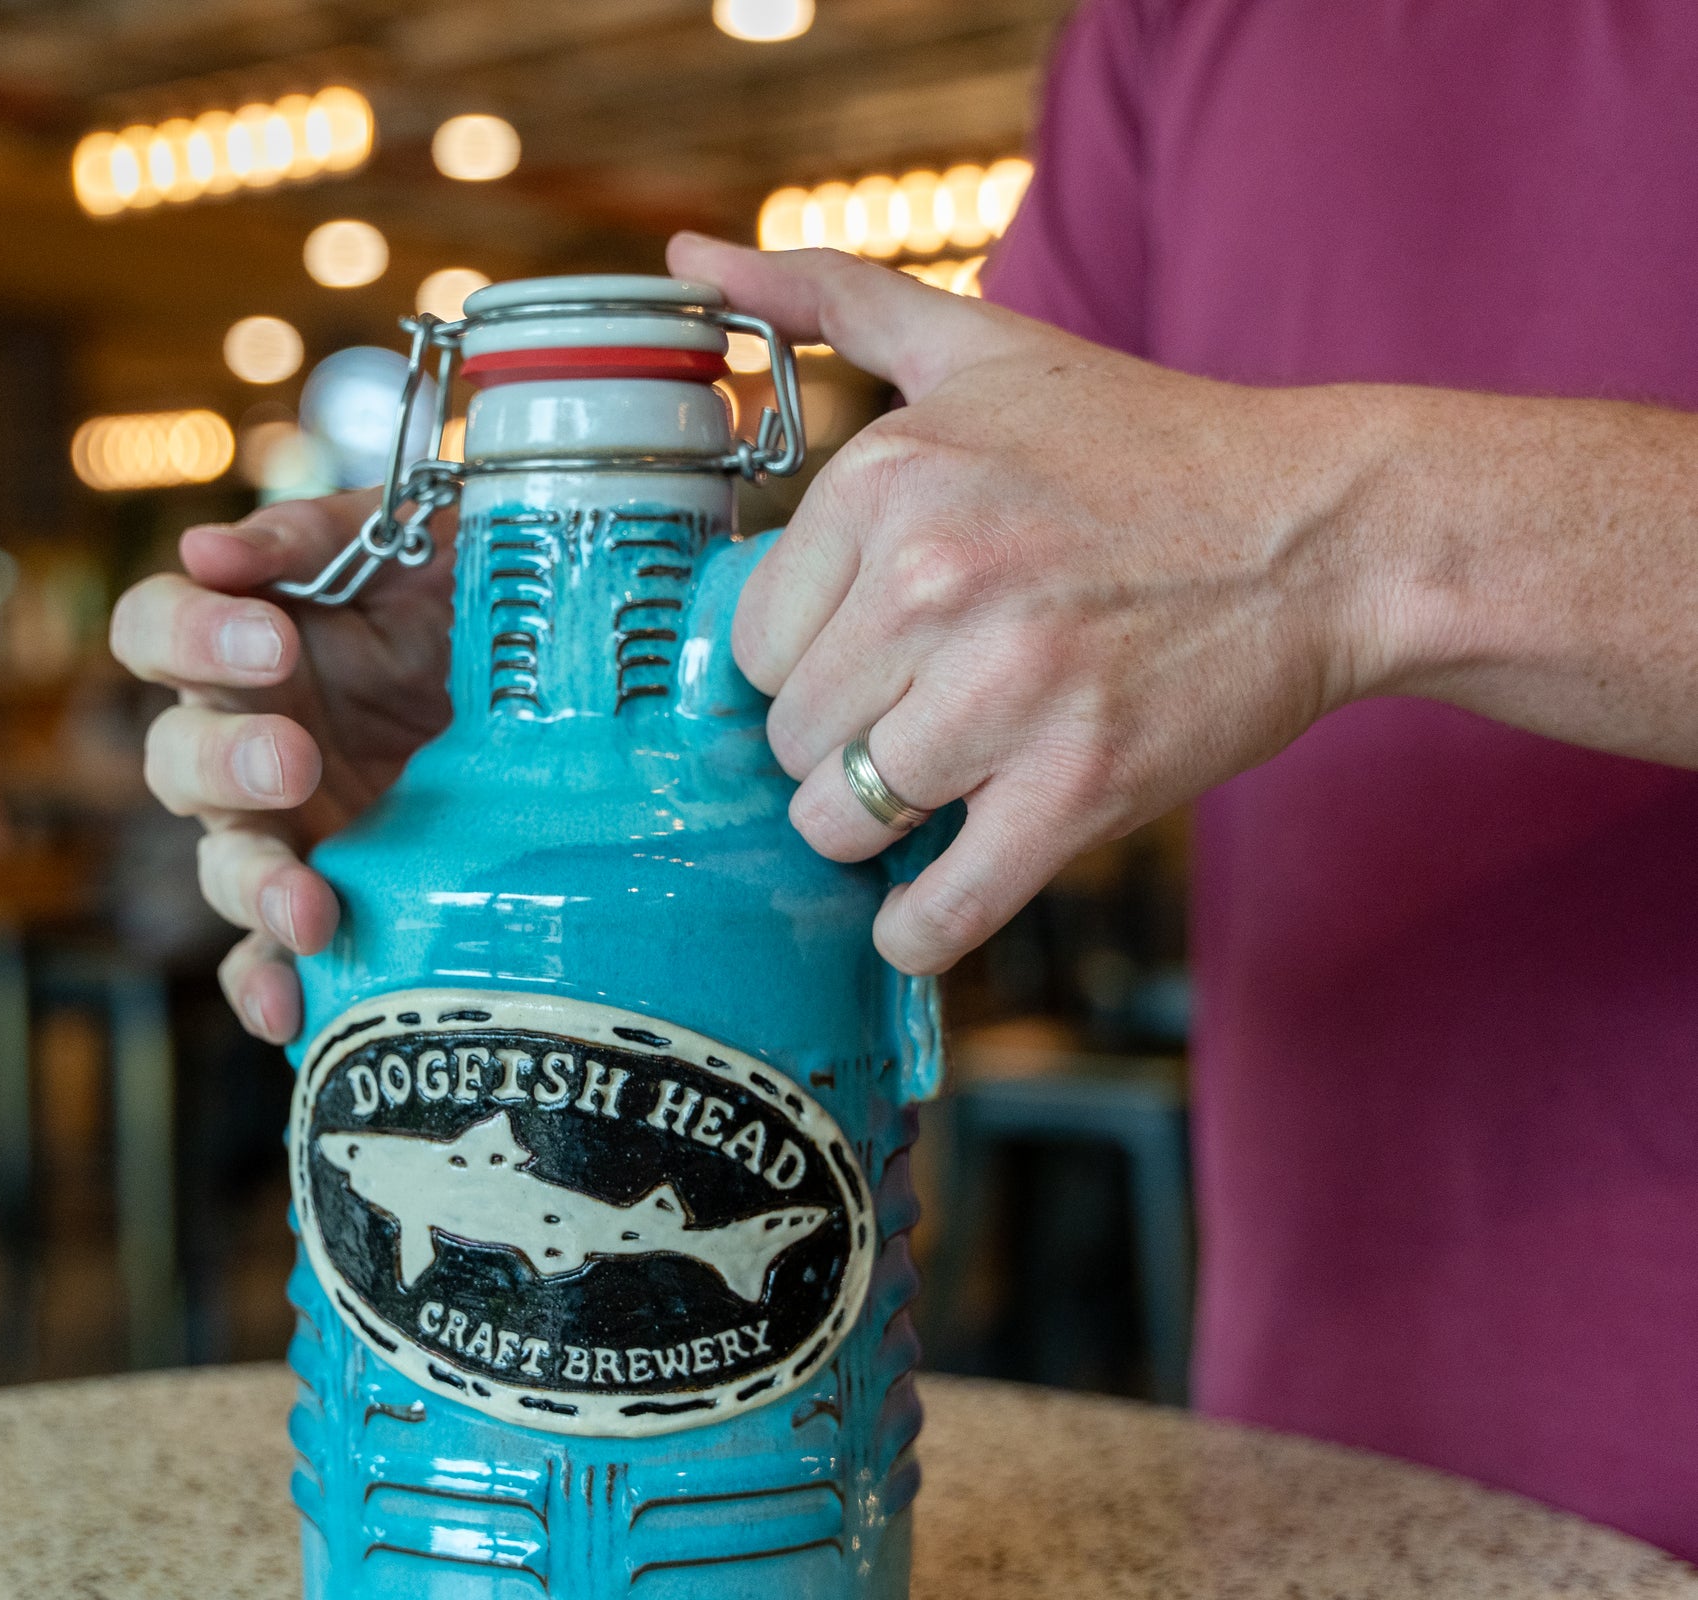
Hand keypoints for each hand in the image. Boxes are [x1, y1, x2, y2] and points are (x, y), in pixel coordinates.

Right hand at [110, 492, 452, 1041]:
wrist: (585, 688)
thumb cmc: (483, 596)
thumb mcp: (419, 541)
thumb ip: (320, 539)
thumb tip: (211, 552)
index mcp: (250, 644)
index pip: (158, 631)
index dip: (191, 636)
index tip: (271, 644)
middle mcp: (251, 737)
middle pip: (177, 758)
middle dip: (228, 762)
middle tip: (295, 762)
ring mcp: (290, 829)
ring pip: (224, 865)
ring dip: (255, 888)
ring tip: (309, 909)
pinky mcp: (335, 900)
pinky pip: (272, 958)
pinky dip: (269, 986)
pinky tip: (291, 1013)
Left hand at [666, 234, 1396, 974]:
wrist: (1325, 530)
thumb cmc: (1143, 451)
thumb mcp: (983, 348)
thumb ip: (831, 299)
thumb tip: (682, 263)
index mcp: (888, 478)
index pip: (752, 646)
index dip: (808, 668)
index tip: (874, 660)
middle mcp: (936, 577)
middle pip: (790, 739)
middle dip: (842, 746)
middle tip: (922, 719)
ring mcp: (1008, 688)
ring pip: (839, 824)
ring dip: (878, 829)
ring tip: (944, 783)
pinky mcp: (1079, 786)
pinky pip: (934, 910)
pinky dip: (918, 929)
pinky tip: (926, 906)